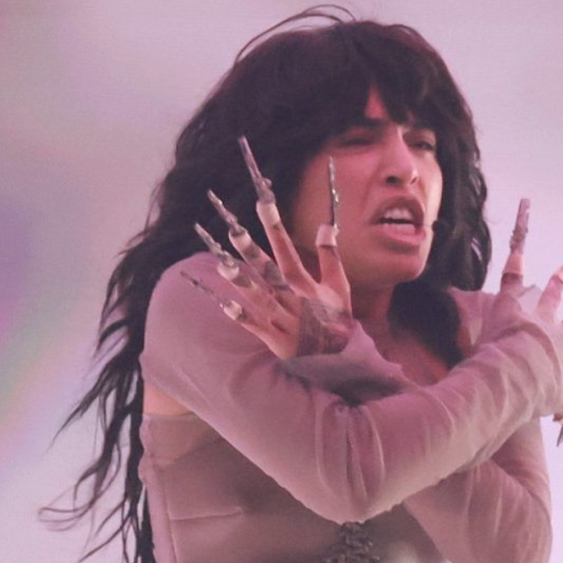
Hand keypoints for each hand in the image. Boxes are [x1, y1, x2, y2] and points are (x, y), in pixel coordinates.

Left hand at [185, 137, 352, 359]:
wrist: (341, 361)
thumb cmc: (336, 320)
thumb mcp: (340, 286)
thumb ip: (331, 256)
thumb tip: (327, 224)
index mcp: (306, 284)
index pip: (287, 249)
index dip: (275, 225)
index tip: (262, 202)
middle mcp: (292, 299)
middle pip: (268, 270)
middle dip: (251, 249)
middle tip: (233, 228)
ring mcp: (282, 319)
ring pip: (258, 296)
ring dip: (240, 280)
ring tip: (222, 263)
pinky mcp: (275, 340)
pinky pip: (254, 326)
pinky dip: (240, 317)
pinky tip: (223, 305)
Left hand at [485, 199, 562, 444]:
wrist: (518, 378)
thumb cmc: (527, 401)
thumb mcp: (536, 424)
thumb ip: (540, 435)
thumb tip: (543, 454)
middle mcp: (559, 331)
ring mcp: (541, 311)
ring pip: (560, 279)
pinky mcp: (518, 293)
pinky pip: (517, 256)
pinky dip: (522, 229)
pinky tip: (527, 205)